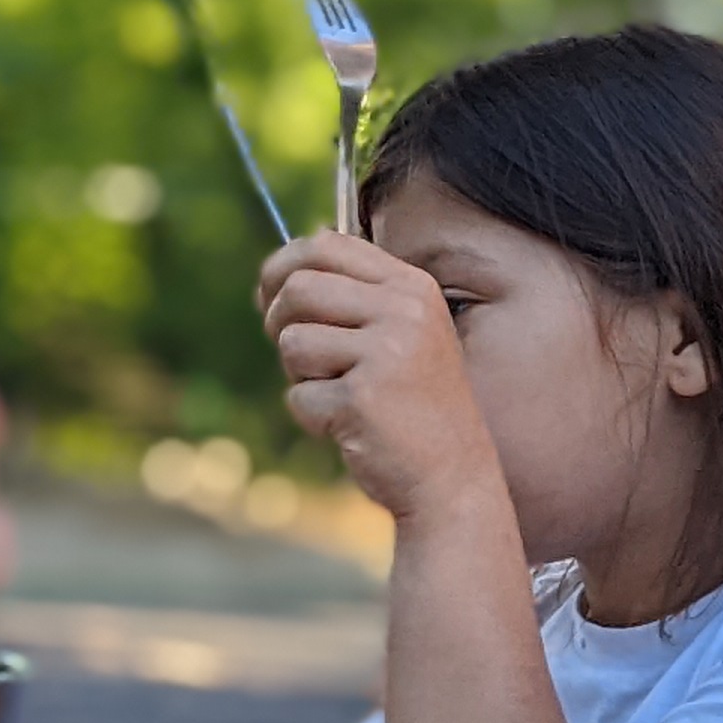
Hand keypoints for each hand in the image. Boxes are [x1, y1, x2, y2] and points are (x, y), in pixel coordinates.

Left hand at [261, 231, 499, 522]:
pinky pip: (299, 396)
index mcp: (413, 288)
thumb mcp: (401, 336)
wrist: (452, 477)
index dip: (284, 265)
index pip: (327, 244)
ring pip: (293, 342)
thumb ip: (354, 297)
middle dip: (278, 320)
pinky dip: (312, 418)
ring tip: (340, 395)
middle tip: (297, 355)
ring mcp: (386, 353)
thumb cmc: (414, 407)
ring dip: (299, 376)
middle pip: (299, 287)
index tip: (270, 293)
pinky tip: (350, 428)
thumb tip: (283, 269)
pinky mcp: (362, 397)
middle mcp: (404, 312)